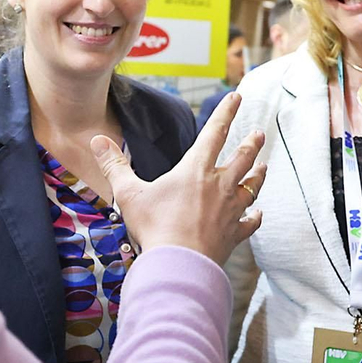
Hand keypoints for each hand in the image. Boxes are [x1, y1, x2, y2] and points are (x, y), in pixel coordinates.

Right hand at [91, 91, 265, 265]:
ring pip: (252, 187)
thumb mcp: (128, 193)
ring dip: (259, 175)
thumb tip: (97, 140)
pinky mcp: (234, 233)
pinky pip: (250, 222)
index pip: (215, 132)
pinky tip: (258, 214)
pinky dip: (255, 217)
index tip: (236, 96)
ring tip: (264, 166)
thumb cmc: (154, 228)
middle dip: (251, 143)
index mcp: (196, 170)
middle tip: (259, 133)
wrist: (179, 266)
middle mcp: (219, 185)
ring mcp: (230, 210)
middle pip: (242, 157)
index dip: (226, 112)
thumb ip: (114, 165)